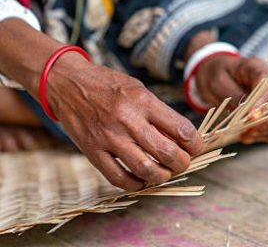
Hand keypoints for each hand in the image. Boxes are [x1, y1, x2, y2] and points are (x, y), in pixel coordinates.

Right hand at [46, 54, 202, 190]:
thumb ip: (158, 113)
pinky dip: (135, 184)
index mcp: (143, 100)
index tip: (196, 147)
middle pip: (166, 152)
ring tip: (165, 173)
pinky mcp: (93, 151)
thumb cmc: (110, 85)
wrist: (69, 84)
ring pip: (144, 169)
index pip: (180, 128)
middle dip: (182, 163)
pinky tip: (141, 180)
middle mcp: (127, 119)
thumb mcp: (139, 89)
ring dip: (161, 176)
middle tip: (184, 163)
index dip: (195, 143)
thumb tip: (182, 139)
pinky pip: (118, 177)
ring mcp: (109, 137)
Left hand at [195, 54, 267, 143]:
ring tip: (246, 136)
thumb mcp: (219, 82)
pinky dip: (266, 137)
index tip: (252, 118)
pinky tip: (247, 137)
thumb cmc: (217, 74)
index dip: (264, 103)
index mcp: (259, 69)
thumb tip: (250, 114)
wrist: (216, 76)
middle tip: (250, 131)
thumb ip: (235, 95)